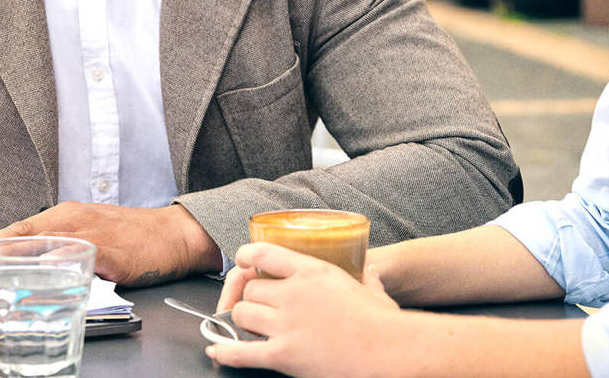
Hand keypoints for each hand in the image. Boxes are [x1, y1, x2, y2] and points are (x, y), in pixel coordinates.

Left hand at [0, 202, 220, 285]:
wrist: (174, 235)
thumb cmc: (134, 239)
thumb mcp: (91, 240)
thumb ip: (63, 252)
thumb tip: (34, 272)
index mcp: (66, 217)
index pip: (18, 229)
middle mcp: (73, 220)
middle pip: (22, 231)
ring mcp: (90, 232)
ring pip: (43, 239)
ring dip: (13, 251)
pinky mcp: (109, 248)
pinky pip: (78, 254)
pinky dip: (58, 261)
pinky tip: (40, 269)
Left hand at [210, 242, 401, 376]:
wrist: (390, 351)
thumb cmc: (385, 322)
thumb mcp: (374, 290)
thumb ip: (368, 278)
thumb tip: (373, 271)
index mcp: (313, 271)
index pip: (265, 253)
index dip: (247, 256)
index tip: (242, 260)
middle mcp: (294, 294)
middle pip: (251, 289)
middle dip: (250, 297)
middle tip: (257, 306)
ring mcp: (286, 325)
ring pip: (242, 315)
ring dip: (242, 320)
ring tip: (250, 327)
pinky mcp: (283, 355)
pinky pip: (242, 352)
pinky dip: (226, 351)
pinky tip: (218, 350)